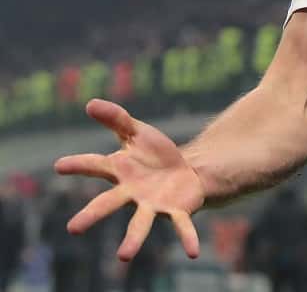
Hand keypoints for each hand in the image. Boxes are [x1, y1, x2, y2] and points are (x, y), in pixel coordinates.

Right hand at [54, 99, 204, 260]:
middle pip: (109, 203)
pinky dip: (187, 238)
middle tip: (73, 228)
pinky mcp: (177, 210)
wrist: (185, 171)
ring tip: (123, 256)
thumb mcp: (137, 131)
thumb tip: (90, 103)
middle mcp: (132, 192)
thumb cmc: (154, 154)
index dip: (78, 165)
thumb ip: (116, 119)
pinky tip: (193, 252)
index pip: (96, 165)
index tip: (59, 166)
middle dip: (91, 215)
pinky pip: (182, 225)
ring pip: (140, 222)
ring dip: (133, 239)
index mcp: (120, 171)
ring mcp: (153, 204)